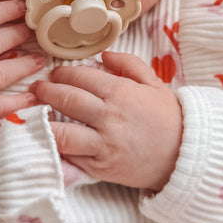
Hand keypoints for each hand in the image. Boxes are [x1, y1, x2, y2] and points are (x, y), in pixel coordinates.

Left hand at [33, 51, 181, 192]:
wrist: (185, 156)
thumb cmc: (169, 119)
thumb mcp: (154, 84)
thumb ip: (129, 64)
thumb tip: (103, 55)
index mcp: (121, 93)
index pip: (80, 77)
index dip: (62, 74)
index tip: (54, 74)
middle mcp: (109, 117)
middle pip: (66, 100)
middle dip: (46, 92)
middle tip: (37, 89)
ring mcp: (104, 144)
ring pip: (61, 132)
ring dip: (44, 122)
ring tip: (38, 114)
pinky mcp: (101, 167)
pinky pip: (71, 157)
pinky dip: (58, 147)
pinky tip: (51, 139)